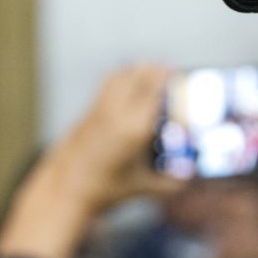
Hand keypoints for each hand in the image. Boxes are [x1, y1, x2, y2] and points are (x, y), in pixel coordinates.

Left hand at [0, 65, 183, 257]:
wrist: (66, 189)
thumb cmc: (105, 189)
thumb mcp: (143, 187)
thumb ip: (171, 182)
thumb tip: (190, 176)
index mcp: (135, 128)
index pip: (154, 90)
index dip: (166, 77)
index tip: (176, 71)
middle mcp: (118, 113)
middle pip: (138, 77)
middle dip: (154, 69)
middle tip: (168, 68)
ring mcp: (101, 110)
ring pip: (121, 76)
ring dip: (137, 70)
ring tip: (149, 70)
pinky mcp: (89, 112)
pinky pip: (108, 84)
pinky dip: (121, 76)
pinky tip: (128, 81)